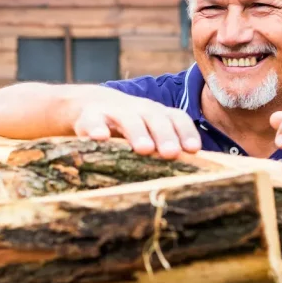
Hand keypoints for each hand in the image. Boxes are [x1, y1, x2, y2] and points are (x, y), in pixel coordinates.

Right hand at [73, 96, 201, 158]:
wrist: (88, 105)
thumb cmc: (127, 129)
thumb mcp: (147, 134)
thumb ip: (165, 149)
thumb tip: (191, 177)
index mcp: (156, 114)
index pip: (176, 118)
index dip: (186, 132)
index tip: (193, 149)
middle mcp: (138, 109)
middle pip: (155, 117)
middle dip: (165, 134)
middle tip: (171, 153)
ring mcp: (113, 111)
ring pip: (128, 118)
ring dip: (138, 132)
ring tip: (144, 149)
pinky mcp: (89, 117)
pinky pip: (93, 121)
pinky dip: (97, 128)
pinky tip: (100, 138)